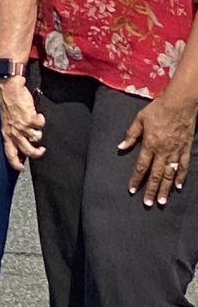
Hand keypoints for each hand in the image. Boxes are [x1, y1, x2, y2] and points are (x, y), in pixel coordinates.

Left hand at [0, 73, 44, 170]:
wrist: (8, 88)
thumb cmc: (6, 102)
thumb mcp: (6, 120)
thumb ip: (12, 131)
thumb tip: (21, 140)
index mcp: (5, 133)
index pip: (9, 153)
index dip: (15, 163)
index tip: (20, 168)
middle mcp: (14, 132)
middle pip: (28, 151)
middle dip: (37, 153)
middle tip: (41, 150)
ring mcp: (23, 126)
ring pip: (37, 137)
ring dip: (39, 131)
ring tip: (36, 124)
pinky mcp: (30, 119)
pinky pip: (41, 124)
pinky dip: (41, 119)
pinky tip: (36, 113)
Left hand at [119, 91, 196, 205]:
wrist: (180, 103)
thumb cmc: (158, 109)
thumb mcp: (140, 119)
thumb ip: (131, 134)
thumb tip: (121, 147)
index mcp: (150, 144)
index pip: (141, 166)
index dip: (136, 179)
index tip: (132, 190)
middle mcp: (163, 151)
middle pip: (156, 175)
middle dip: (151, 190)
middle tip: (148, 203)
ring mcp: (176, 151)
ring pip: (170, 174)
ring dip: (166, 189)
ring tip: (162, 201)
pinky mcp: (186, 149)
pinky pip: (184, 166)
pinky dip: (181, 177)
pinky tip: (178, 187)